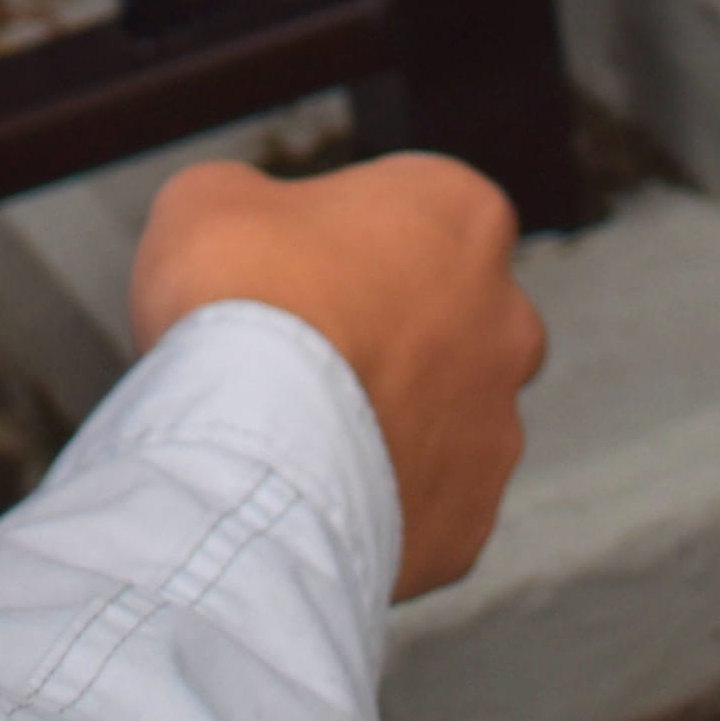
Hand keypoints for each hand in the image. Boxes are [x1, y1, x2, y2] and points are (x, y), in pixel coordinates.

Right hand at [128, 156, 546, 601]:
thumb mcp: (211, 197)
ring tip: (297, 437)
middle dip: (389, 333)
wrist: (248, 450)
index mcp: (461, 216)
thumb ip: (256, 201)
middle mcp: (508, 321)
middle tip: (302, 353)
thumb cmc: (239, 299)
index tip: (291, 266)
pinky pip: (422, 505)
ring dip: (386, 420)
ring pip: (444, 420)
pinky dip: (377, 501)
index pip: (420, 211)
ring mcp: (496, 430)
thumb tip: (251, 230)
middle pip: (450, 318)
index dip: (347, 237)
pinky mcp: (468, 523)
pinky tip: (309, 497)